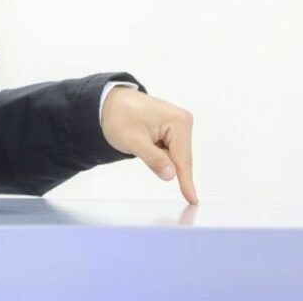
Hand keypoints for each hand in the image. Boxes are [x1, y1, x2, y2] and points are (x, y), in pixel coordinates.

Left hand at [101, 87, 197, 203]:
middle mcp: (183, 120)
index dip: (186, 181)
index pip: (182, 159)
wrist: (109, 102)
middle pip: (180, 158)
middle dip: (163, 162)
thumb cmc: (119, 117)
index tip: (192, 200)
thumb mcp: (132, 140)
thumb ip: (153, 158)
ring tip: (140, 139)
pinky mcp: (173, 128)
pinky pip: (169, 150)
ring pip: (174, 155)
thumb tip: (171, 175)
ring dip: (158, 156)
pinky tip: (145, 139)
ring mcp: (179, 123)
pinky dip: (157, 152)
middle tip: (140, 144)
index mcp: (178, 121)